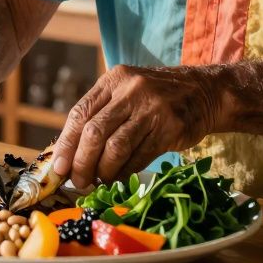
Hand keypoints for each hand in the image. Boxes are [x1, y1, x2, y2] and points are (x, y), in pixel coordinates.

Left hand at [52, 65, 224, 188]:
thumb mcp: (126, 93)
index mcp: (113, 80)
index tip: (57, 168)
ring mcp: (152, 108)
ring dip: (103, 171)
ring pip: (116, 147)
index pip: (80, 114)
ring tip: (99, 182)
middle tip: (78, 181)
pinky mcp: (170, 127)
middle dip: (81, 162)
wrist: (204, 91)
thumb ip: (100, 115)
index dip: (66, 144)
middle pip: (94, 132)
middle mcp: (130, 90)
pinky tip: (120, 177)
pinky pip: (139, 157)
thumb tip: (69, 155)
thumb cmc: (155, 98)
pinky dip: (125, 172)